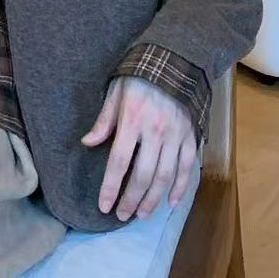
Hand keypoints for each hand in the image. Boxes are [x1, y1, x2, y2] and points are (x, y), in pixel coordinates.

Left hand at [80, 75, 197, 220]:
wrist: (174, 61)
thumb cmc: (138, 78)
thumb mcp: (115, 93)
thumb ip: (103, 120)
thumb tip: (87, 143)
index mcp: (132, 121)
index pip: (119, 162)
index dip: (111, 187)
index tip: (104, 206)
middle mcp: (155, 132)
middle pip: (143, 176)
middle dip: (131, 200)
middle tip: (122, 216)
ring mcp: (176, 136)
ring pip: (165, 176)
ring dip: (153, 199)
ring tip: (141, 214)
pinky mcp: (191, 136)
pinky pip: (187, 167)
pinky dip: (181, 188)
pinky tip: (171, 203)